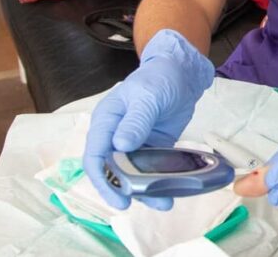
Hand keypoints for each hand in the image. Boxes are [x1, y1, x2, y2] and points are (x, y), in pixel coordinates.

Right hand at [82, 29, 214, 210]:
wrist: (182, 72)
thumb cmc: (159, 78)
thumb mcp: (148, 97)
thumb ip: (136, 121)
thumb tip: (120, 146)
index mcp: (106, 121)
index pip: (95, 156)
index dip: (102, 179)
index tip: (118, 197)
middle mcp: (115, 135)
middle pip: (111, 170)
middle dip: (121, 190)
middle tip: (135, 205)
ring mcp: (134, 143)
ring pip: (132, 173)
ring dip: (144, 190)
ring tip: (162, 202)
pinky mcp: (153, 146)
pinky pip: (151, 168)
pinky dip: (158, 181)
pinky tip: (170, 191)